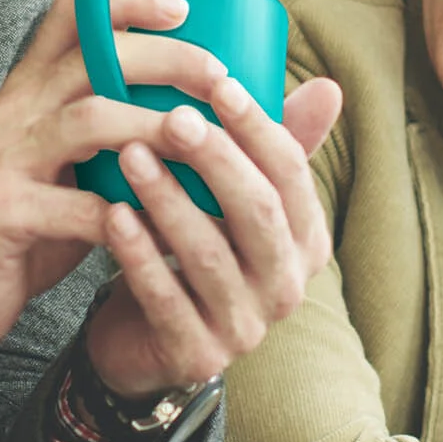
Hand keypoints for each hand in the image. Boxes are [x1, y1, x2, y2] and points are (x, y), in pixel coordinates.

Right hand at [0, 0, 330, 380]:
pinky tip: (166, 228)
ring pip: (88, 120)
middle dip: (163, 58)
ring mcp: (3, 159)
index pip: (70, 14)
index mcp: (30, 90)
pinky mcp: (0, 212)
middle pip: (92, 58)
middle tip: (219, 76)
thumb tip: (195, 109)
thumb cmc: (24, 223)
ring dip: (155, 127)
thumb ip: (108, 130)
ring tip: (204, 141)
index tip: (182, 7)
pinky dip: (128, 216)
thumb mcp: (60, 162)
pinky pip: (76, 207)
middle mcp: (13, 111)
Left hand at [77, 67, 346, 397]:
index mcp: (306, 242)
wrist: (145, 338)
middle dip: (216, 160)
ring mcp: (245, 328)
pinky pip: (167, 299)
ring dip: (169, 199)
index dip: (259, 129)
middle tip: (173, 118)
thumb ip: (274, 148)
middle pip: (257, 212)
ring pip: (209, 254)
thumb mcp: (233, 200)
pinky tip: (113, 215)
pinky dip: (139, 254)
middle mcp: (287, 288)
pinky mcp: (198, 356)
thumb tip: (329, 87)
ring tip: (131, 155)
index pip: (292, 176)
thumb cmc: (193, 250)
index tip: (220, 84)